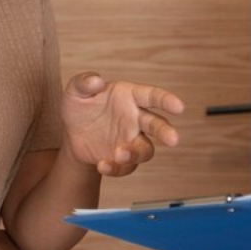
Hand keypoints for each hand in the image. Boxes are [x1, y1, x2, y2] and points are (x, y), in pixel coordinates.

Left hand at [61, 72, 184, 175]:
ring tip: (120, 154)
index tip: (179, 107)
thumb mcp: (75, 91)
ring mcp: (131, 140)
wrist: (71, 133)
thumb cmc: (79, 105)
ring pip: (145, 149)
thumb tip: (96, 81)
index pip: (152, 96)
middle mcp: (136, 118)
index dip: (166, 100)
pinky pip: (127, 166)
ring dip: (136, 153)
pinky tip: (102, 165)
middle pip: (158, 125)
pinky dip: (117, 168)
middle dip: (167, 132)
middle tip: (173, 140)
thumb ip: (84, 83)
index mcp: (130, 97)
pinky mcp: (123, 159)